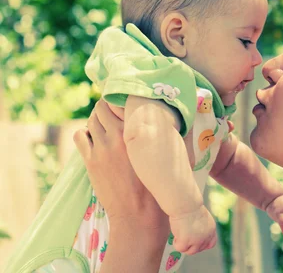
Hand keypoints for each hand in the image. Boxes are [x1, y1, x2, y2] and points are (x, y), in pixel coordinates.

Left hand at [73, 100, 168, 238]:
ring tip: (105, 129)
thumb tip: (170, 121)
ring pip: (90, 121)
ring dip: (96, 122)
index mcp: (135, 132)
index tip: (124, 104)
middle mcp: (116, 136)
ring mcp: (100, 149)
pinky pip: (80, 136)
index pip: (119, 102)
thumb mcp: (165, 156)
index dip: (120, 101)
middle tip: (113, 115)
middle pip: (101, 108)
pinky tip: (94, 141)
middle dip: (105, 109)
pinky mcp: (90, 161)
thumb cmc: (158, 185)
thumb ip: (162, 136)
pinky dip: (85, 134)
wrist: (139, 213)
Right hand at [169, 206, 217, 254]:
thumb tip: (193, 235)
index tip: (195, 243)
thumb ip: (200, 228)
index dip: (202, 245)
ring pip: (189, 251)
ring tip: (179, 235)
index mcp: (211, 229)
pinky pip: (180, 248)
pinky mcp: (186, 241)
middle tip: (183, 238)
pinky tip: (176, 235)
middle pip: (199, 249)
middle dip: (190, 245)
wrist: (186, 204)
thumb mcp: (201, 218)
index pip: (211, 244)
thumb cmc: (190, 206)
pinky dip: (176, 243)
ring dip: (183, 245)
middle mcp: (206, 236)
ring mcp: (197, 240)